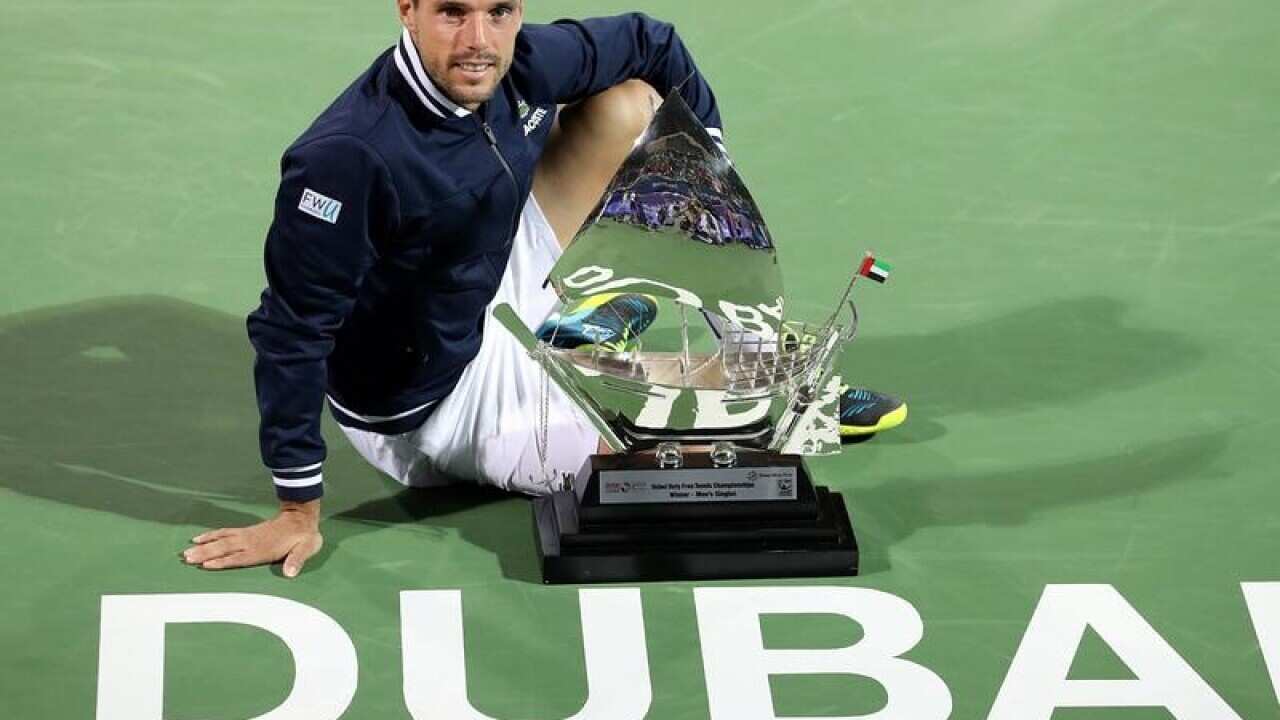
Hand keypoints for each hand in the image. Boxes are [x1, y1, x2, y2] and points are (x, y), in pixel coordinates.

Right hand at [183, 500, 322, 577]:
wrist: (301, 517)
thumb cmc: (304, 537)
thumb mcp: (306, 548)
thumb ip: (297, 560)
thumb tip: (290, 573)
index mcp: (263, 549)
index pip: (240, 557)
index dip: (223, 561)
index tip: (206, 565)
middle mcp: (251, 542)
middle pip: (225, 548)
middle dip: (206, 554)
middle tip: (186, 558)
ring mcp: (247, 535)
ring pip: (222, 540)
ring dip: (204, 546)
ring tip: (186, 552)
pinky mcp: (246, 532)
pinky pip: (225, 533)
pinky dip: (212, 536)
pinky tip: (200, 539)